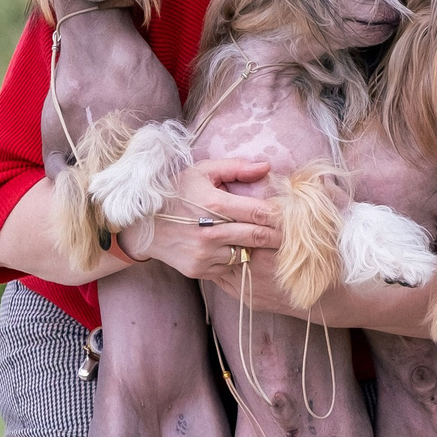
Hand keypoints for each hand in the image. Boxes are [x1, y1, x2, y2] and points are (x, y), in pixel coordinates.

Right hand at [120, 158, 280, 279]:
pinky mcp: (199, 270)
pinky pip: (229, 268)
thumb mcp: (202, 171)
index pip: (259, 212)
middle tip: (296, 234)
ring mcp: (204, 254)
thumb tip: (266, 167)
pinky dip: (239, 261)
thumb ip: (235, 167)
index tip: (294, 215)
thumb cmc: (176, 192)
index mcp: (213, 204)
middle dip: (280, 236)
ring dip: (260, 251)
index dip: (281, 215)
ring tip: (273, 245)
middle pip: (259, 237)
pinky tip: (244, 253)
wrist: (141, 223)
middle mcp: (210, 232)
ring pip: (246, 256)